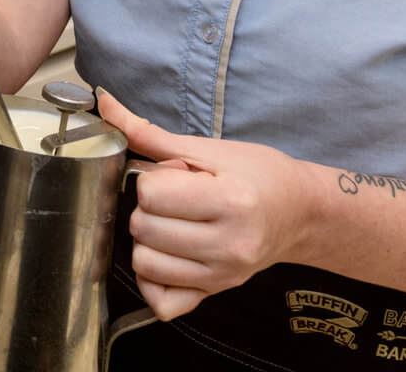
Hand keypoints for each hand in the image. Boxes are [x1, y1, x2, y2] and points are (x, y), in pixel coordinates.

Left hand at [98, 90, 317, 320]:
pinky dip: (153, 279)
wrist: (300, 212)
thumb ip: (149, 133)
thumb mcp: (208, 148)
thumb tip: (106, 104)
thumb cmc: (259, 174)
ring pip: (145, 264)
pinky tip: (166, 255)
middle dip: (146, 208)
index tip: (171, 176)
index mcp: (229, 201)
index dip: (151, 180)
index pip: (151, 195)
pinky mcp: (215, 292)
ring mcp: (222, 275)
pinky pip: (162, 301)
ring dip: (146, 240)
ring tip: (170, 224)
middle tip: (172, 199)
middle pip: (143, 229)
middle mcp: (228, 244)